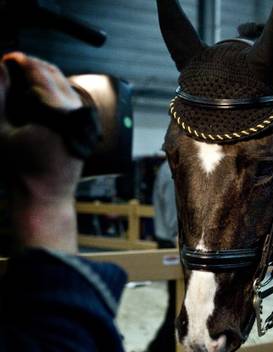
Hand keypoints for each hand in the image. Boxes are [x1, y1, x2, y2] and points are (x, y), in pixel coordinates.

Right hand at [0, 52, 82, 251]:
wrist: (46, 194)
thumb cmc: (22, 170)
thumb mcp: (0, 130)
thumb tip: (1, 69)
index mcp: (57, 112)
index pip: (41, 74)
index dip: (23, 61)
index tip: (10, 58)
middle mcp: (75, 113)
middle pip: (56, 75)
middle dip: (34, 66)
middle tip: (15, 63)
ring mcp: (84, 119)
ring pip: (65, 85)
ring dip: (45, 77)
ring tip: (24, 76)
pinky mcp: (86, 126)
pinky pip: (71, 98)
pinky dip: (55, 90)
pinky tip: (39, 93)